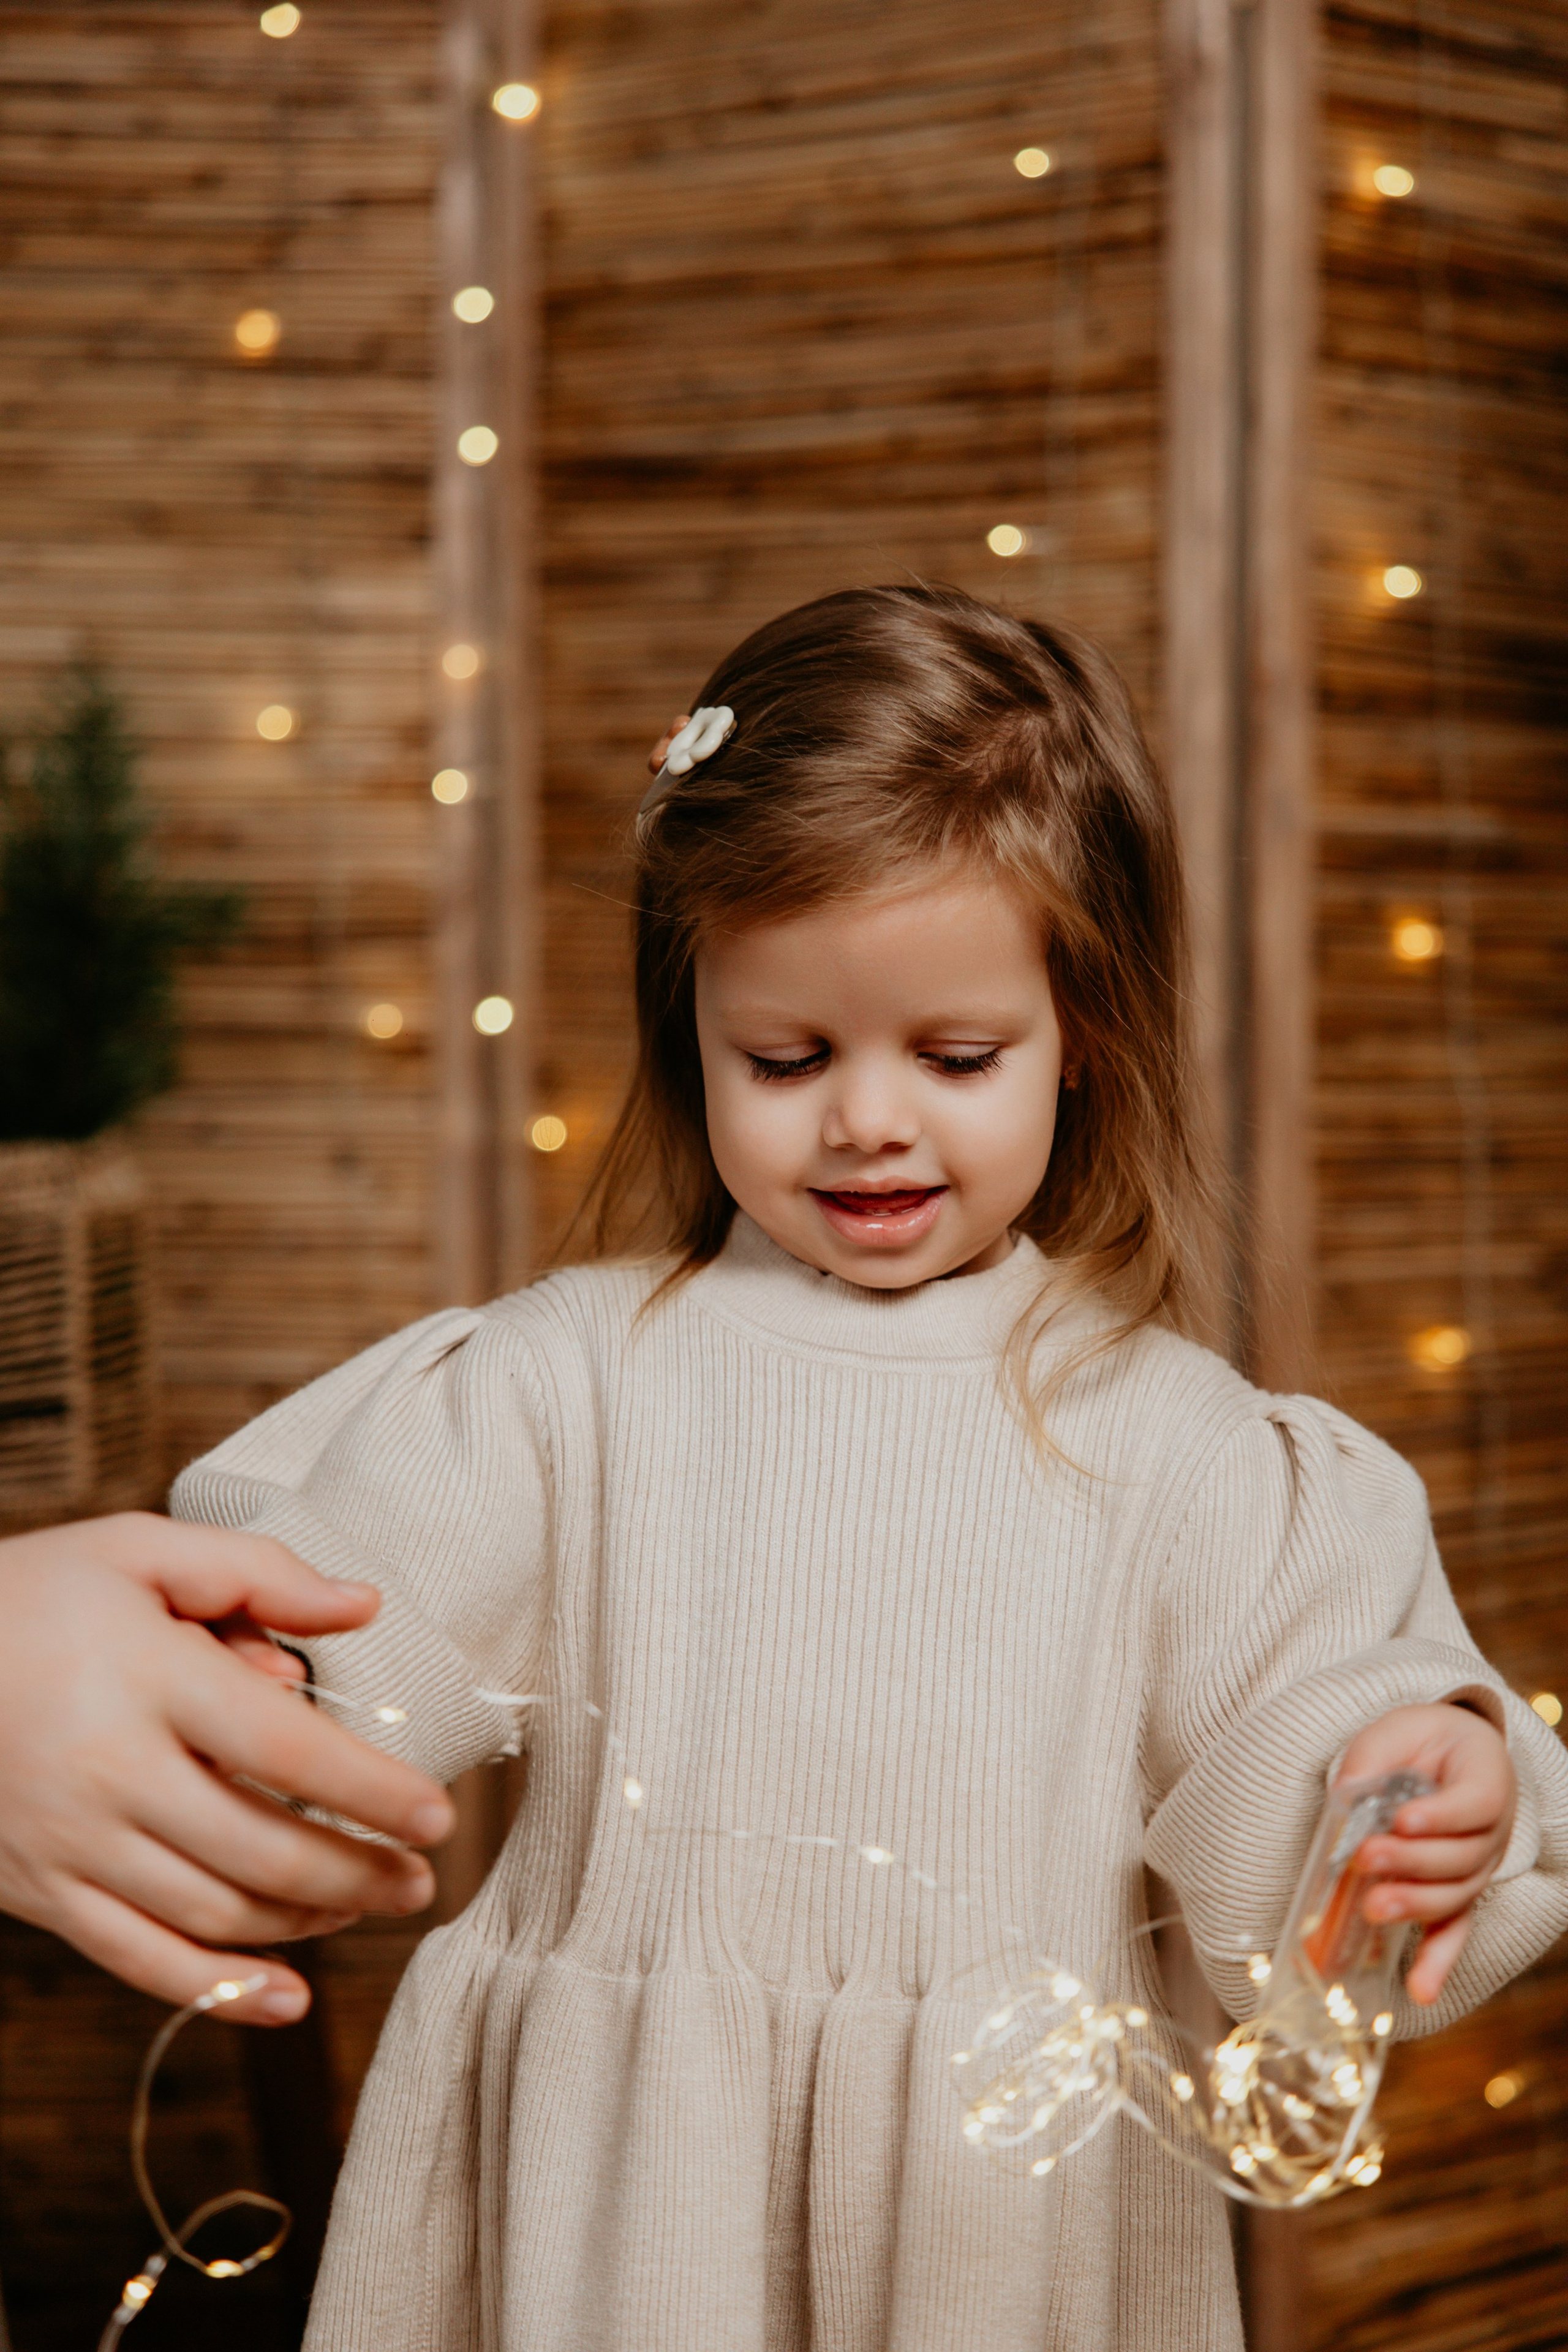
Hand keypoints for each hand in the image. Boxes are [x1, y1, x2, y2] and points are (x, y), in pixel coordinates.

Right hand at [0, 1513, 453, 2023]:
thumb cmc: (30, 1596)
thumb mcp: (138, 1551)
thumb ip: (258, 1574)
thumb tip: (363, 1604)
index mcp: (149, 1681)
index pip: (289, 1751)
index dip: (374, 1792)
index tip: (441, 1818)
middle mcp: (111, 1773)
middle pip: (263, 1848)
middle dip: (359, 1873)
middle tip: (422, 1881)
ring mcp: (71, 1844)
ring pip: (214, 1911)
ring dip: (306, 1921)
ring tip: (367, 1906)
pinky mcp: (38, 1893)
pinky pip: (139, 1960)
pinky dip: (218, 1992)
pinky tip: (287, 2000)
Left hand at [1335, 1700, 1516, 2004]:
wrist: (1448, 1754)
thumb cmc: (1421, 1742)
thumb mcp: (1396, 1732)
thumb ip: (1372, 1759)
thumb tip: (1343, 1796)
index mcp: (1487, 1780)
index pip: (1477, 1803)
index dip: (1443, 1815)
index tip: (1403, 1818)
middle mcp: (1493, 1832)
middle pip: (1462, 1857)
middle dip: (1411, 1862)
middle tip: (1367, 1858)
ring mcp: (1477, 1869)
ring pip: (1455, 1895)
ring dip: (1414, 1904)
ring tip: (1371, 1907)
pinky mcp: (1456, 1895)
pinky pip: (1452, 1932)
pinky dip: (1437, 1962)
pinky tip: (1419, 1991)